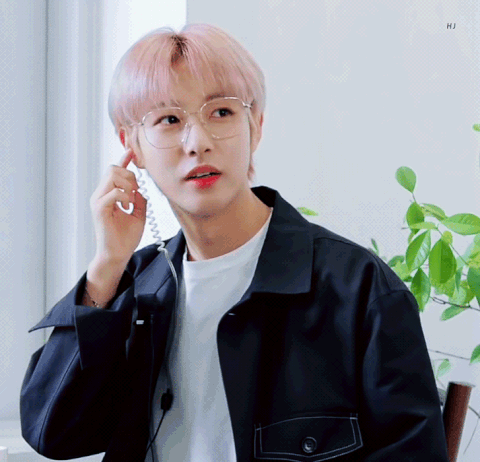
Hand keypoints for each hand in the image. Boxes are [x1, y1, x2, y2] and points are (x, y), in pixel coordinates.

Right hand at [89, 149, 147, 263]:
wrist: (118, 254)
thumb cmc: (126, 237)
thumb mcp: (139, 215)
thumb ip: (139, 200)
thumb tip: (140, 190)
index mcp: (109, 195)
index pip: (115, 172)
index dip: (123, 160)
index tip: (131, 151)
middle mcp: (100, 195)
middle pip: (113, 169)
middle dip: (129, 176)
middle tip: (135, 193)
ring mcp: (98, 201)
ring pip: (112, 176)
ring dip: (127, 185)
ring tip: (130, 201)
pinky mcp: (99, 209)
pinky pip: (113, 192)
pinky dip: (125, 196)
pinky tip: (127, 206)